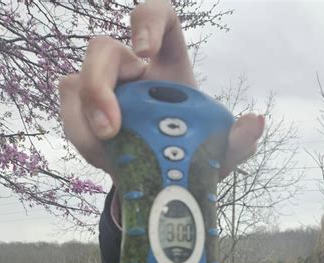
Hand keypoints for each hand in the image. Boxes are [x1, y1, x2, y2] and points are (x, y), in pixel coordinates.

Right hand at [59, 0, 263, 178]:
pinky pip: (67, 112)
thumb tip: (255, 122)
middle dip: (99, 84)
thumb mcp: (220, 155)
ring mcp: (102, 89)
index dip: (147, 22)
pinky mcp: (82, 112)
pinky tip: (103, 157)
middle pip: (102, 49)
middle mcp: (131, 69)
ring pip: (75, 82)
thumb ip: (239, 141)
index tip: (146, 54)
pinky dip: (79, 135)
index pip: (156, 14)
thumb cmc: (193, 159)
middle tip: (112, 128)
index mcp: (168, 63)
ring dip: (85, 118)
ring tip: (108, 151)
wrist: (163, 184)